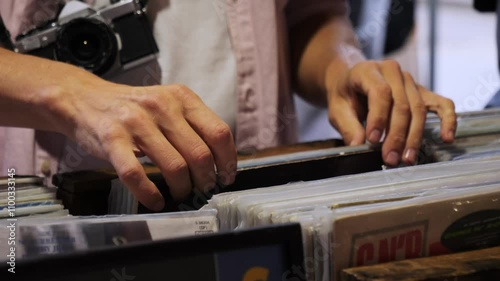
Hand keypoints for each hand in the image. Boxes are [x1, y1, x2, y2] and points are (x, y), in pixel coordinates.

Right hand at [49, 79, 236, 210]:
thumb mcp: (168, 104)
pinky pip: (136, 173)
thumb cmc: (133, 108)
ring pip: (174, 166)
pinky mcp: (112, 139)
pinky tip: (155, 201)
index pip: (219, 133)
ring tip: (181, 196)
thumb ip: (192, 124)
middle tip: (203, 191)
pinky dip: (149, 194)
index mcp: (182, 98)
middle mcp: (162, 106)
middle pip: (200, 154)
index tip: (226, 177)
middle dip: (206, 180)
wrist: (85, 99)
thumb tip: (220, 161)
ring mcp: (136, 122)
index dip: (228, 161)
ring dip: (183, 189)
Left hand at [325, 59, 456, 165]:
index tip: (372, 140)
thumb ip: (347, 125)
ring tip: (407, 158)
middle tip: (391, 158)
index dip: (378, 118)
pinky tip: (447, 138)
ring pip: (418, 109)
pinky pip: (441, 103)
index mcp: (368, 70)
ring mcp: (409, 80)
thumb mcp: (336, 108)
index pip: (380, 93)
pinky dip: (447, 120)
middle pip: (401, 104)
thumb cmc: (345, 94)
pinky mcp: (421, 91)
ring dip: (414, 136)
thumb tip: (358, 145)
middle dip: (397, 135)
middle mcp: (392, 72)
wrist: (352, 79)